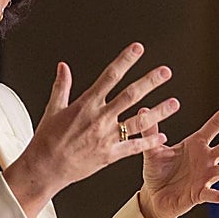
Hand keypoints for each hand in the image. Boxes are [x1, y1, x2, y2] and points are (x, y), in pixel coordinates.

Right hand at [5, 43, 176, 217]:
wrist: (44, 168)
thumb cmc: (47, 140)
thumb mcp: (53, 109)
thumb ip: (62, 86)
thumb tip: (63, 67)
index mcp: (86, 105)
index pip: (109, 76)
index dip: (125, 60)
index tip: (137, 49)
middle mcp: (99, 119)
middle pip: (130, 96)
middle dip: (150, 82)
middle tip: (165, 72)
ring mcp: (106, 138)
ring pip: (138, 122)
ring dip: (159, 112)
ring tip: (174, 103)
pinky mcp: (109, 155)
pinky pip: (134, 148)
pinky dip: (149, 142)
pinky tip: (162, 136)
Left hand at [137, 95, 218, 217]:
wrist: (154, 198)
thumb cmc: (157, 173)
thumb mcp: (153, 150)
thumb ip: (151, 132)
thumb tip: (144, 111)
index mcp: (196, 144)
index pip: (215, 125)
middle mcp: (206, 159)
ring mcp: (205, 176)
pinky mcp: (198, 194)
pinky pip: (209, 193)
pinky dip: (215, 195)